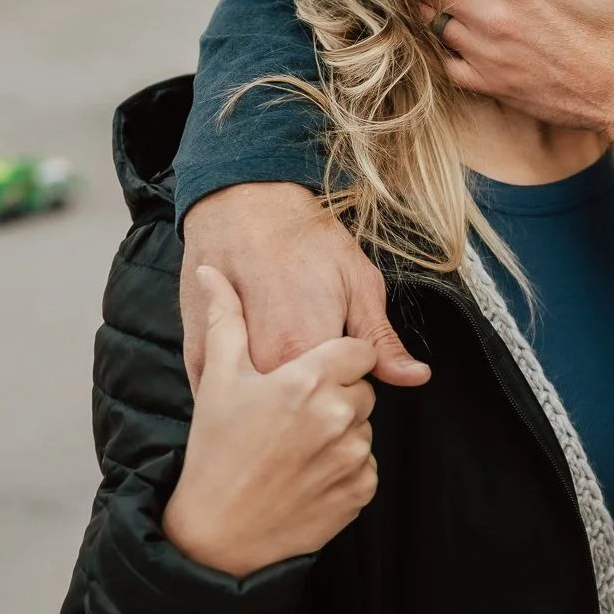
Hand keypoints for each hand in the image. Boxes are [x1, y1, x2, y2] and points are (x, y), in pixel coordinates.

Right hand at [164, 268, 379, 576]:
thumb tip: (211, 272)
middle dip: (337, 396)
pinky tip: (306, 473)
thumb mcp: (218, 379)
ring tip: (295, 447)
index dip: (338, 359)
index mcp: (307, 381)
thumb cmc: (215, 451)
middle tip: (294, 414)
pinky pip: (366, 465)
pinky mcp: (361, 491)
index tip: (314, 372)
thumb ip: (225, 319)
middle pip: (362, 388)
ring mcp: (353, 455)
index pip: (358, 351)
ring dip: (340, 432)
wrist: (219, 533)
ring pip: (365, 427)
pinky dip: (344, 467)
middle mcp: (338, 415)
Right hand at [180, 183, 428, 395]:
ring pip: (263, 409)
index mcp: (307, 351)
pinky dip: (243, 395)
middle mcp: (263, 365)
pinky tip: (254, 368)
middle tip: (314, 346)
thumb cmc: (303, 239)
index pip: (343, 399)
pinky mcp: (198, 358)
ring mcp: (225, 364)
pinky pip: (226, 397)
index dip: (350, 382)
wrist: (243, 204)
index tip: (346, 357)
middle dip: (315, 393)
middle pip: (301, 410)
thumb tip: (415, 377)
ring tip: (282, 353)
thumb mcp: (358, 283)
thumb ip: (381, 341)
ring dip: (277, 399)